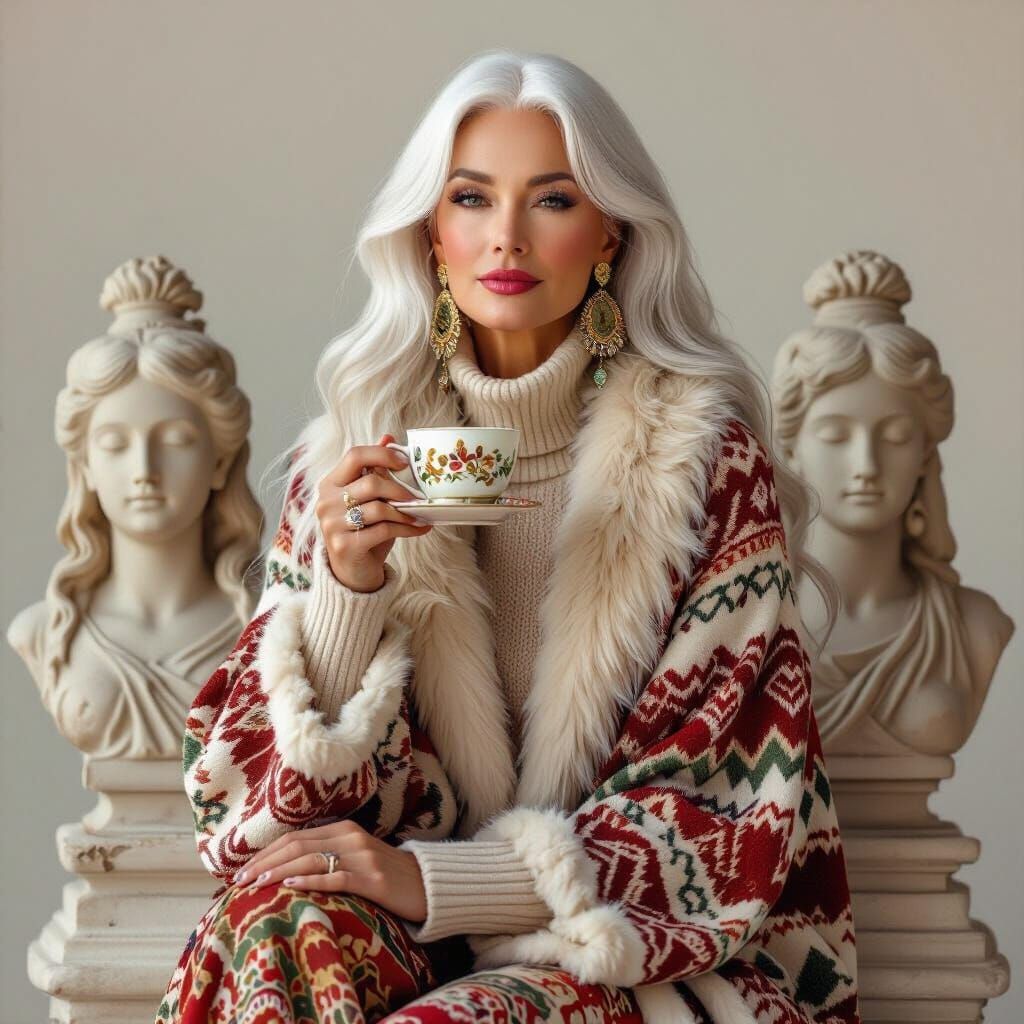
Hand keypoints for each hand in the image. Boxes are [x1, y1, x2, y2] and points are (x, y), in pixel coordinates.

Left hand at [231, 820, 426, 922]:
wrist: (428, 885)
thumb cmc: (387, 877)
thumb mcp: (356, 859)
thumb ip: (328, 858)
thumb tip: (286, 871)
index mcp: (343, 830)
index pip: (295, 837)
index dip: (266, 852)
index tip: (241, 870)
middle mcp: (350, 837)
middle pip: (297, 845)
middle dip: (264, 862)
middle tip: (239, 881)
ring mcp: (362, 857)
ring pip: (311, 858)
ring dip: (278, 871)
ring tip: (256, 884)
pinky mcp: (373, 879)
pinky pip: (336, 877)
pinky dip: (310, 880)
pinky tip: (291, 885)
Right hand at [315, 432, 432, 592]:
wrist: (351, 572)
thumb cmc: (363, 530)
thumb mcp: (369, 499)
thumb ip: (374, 470)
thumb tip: (389, 437)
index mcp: (330, 483)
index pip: (355, 455)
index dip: (382, 454)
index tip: (405, 462)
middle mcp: (326, 501)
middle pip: (370, 483)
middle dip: (399, 489)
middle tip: (418, 497)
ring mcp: (332, 524)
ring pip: (379, 508)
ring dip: (406, 513)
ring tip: (421, 515)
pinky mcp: (344, 546)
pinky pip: (383, 530)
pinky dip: (407, 528)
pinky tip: (420, 528)